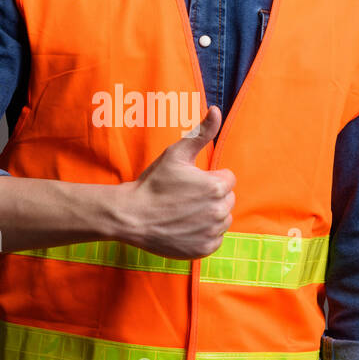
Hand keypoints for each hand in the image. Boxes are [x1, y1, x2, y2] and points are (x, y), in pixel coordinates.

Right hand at [118, 104, 236, 259]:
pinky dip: (203, 234)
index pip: (227, 179)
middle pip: (226, 200)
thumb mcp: (176, 153)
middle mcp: (219, 211)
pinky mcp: (204, 249)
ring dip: (208, 216)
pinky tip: (184, 227)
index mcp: (216, 186)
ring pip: (222, 220)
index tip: (189, 182)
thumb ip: (202, 133)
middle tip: (184, 198)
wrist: (132, 216)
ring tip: (184, 212)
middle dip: (210, 197)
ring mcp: (212, 232)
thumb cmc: (153, 183)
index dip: (208, 178)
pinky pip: (214, 239)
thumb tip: (216, 110)